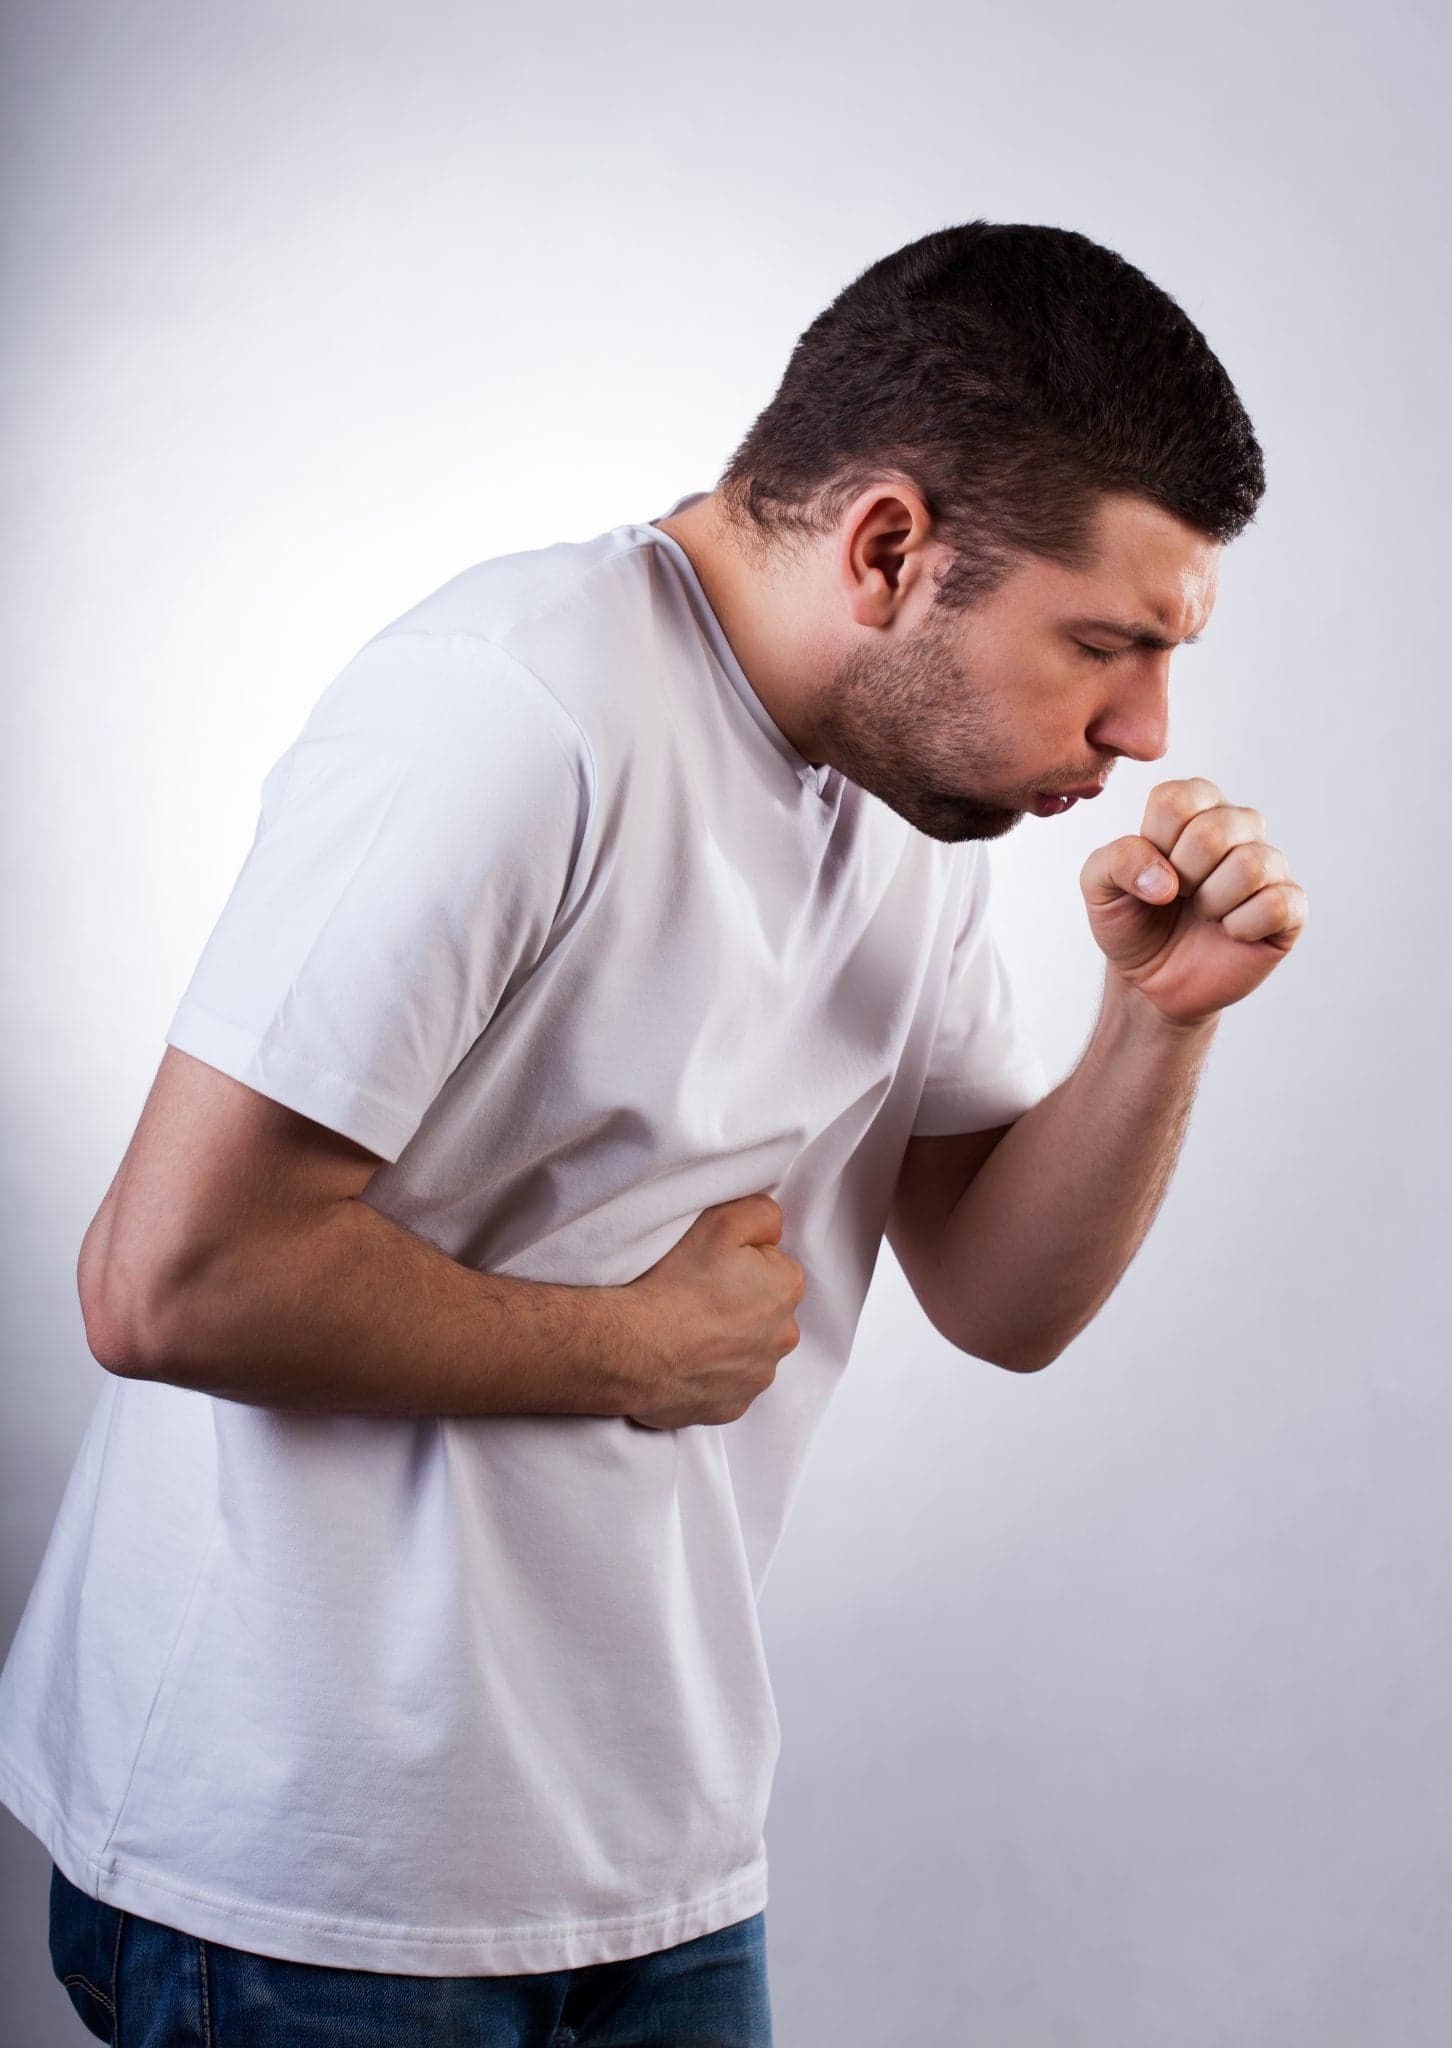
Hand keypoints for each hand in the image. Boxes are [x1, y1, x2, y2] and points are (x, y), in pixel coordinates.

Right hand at [620, 1192, 805, 1428]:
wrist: (632, 1347)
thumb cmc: (675, 1284)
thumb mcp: (722, 1220)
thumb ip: (762, 1215)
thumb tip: (772, 1231)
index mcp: (786, 1289)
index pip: (772, 1267)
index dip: (740, 1262)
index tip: (710, 1266)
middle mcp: (782, 1337)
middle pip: (764, 1310)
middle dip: (738, 1303)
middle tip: (695, 1296)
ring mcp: (757, 1377)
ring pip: (746, 1350)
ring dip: (725, 1341)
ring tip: (685, 1330)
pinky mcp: (731, 1407)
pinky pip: (725, 1384)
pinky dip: (708, 1374)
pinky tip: (682, 1359)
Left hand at [1080, 777, 1307, 1026]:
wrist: (1152, 983)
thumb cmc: (1133, 923)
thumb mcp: (1099, 887)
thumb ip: (1115, 861)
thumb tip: (1166, 880)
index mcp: (1194, 808)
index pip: (1176, 799)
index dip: (1154, 845)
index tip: (1151, 871)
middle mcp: (1238, 827)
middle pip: (1214, 831)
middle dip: (1183, 877)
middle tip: (1178, 898)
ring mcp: (1269, 865)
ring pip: (1251, 865)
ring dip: (1212, 902)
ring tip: (1204, 914)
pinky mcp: (1290, 907)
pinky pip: (1276, 904)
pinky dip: (1241, 926)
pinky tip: (1230, 933)